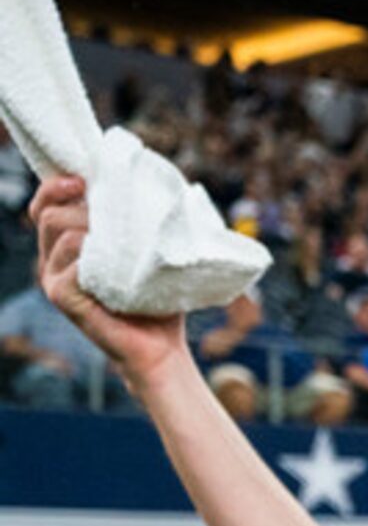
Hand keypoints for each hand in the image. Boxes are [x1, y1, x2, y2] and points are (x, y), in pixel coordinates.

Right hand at [30, 177, 188, 386]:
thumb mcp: (147, 252)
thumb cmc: (158, 299)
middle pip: (51, 214)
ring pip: (63, 233)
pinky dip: (93, 261)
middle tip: (118, 220)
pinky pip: (69, 265)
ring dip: (97, 232)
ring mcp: (54, 279)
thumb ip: (134, 222)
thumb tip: (143, 181)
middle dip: (84, 208)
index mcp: (68, 245)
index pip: (46, 205)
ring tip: (126, 250)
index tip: (84, 178)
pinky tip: (116, 272)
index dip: (57, 186)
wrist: (163, 346)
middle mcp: (54, 260)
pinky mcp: (62, 297)